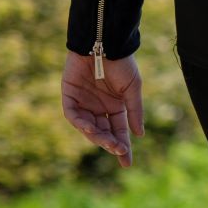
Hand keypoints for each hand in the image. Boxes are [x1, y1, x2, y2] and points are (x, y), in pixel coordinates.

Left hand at [61, 50, 144, 166]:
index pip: (119, 132)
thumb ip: (134, 111)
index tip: (126, 163)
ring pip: (87, 127)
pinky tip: (90, 128)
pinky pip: (72, 115)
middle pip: (103, 132)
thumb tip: (138, 135)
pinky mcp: (69, 96)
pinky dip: (80, 123)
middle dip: (110, 143)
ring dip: (96, 136)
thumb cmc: (121, 64)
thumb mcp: (133, 89)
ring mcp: (83, 103)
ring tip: (107, 142)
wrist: (104, 44)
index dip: (123, 147)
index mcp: (115, 107)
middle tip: (118, 150)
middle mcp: (99, 108)